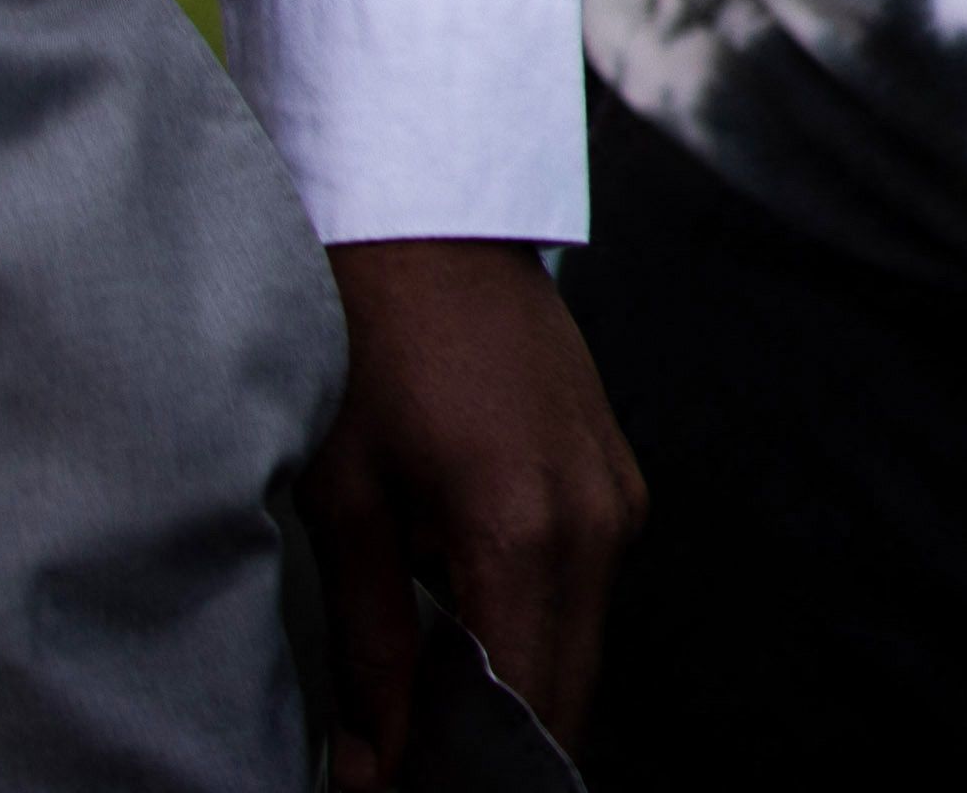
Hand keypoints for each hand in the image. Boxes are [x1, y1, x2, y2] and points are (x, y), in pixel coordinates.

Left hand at [304, 239, 641, 785]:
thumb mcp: (346, 503)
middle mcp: (597, 520)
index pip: (521, 707)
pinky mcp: (618, 477)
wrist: (434, 230)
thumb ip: (370, 644)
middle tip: (413, 771)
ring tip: (424, 720)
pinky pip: (587, 589)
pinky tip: (464, 640)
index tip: (396, 791)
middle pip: (567, 691)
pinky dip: (534, 633)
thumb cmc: (370, 351)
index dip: (462, 774)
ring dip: (516, 695)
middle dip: (495, 753)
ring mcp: (620, 495)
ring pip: (580, 645)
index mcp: (525, 529)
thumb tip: (372, 760)